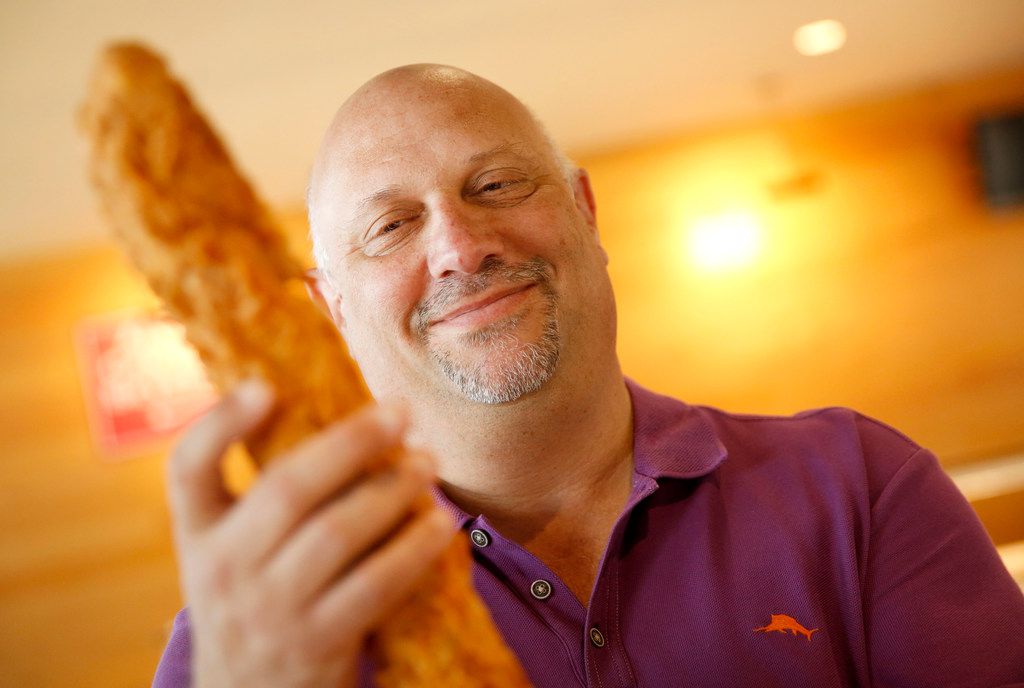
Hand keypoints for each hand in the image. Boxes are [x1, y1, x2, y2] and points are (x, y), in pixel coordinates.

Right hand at [167, 379, 454, 687]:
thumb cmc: (253, 599)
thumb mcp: (231, 549)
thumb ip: (262, 496)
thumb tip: (342, 415)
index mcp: (197, 532)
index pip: (186, 468)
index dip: (219, 422)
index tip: (265, 384)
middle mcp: (222, 568)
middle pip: (287, 488)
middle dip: (352, 441)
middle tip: (402, 411)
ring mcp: (269, 609)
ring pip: (338, 533)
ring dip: (394, 490)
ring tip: (429, 462)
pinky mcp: (317, 642)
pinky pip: (375, 585)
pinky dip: (414, 549)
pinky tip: (441, 524)